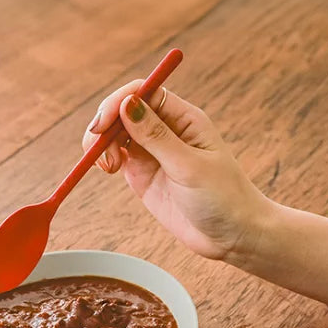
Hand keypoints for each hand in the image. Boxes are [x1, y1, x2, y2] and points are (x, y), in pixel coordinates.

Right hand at [83, 81, 269, 260]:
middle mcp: (165, 130)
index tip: (102, 125)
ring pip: (114, 133)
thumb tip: (128, 103)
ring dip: (100, 143)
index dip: (118, 102)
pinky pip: (115, 156)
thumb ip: (156, 136)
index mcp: (183, 118)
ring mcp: (151, 152)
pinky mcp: (141, 174)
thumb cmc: (222, 197)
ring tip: (107, 166)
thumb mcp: (189, 166)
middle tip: (96, 149)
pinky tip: (108, 169)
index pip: (143, 92)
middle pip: (123, 110)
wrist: (231, 235)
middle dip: (104, 124)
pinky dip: (103, 158)